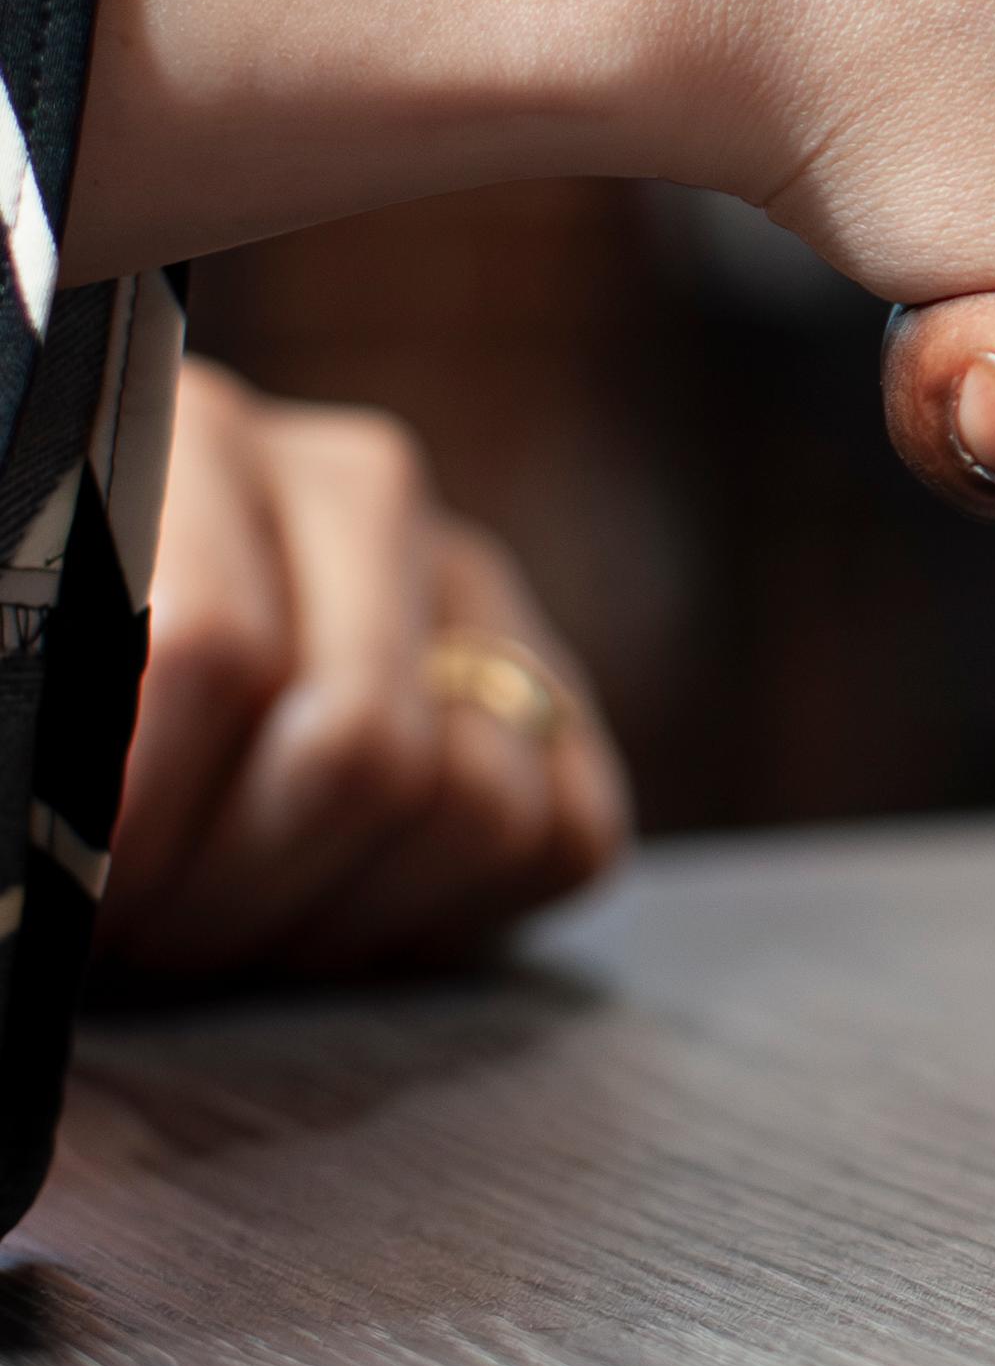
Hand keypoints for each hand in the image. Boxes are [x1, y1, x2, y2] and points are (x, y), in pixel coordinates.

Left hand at [97, 362, 628, 987]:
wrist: (122, 699)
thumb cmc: (48, 717)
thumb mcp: (24, 685)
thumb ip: (53, 711)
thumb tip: (77, 823)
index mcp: (194, 432)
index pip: (215, 652)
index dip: (142, 817)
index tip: (81, 892)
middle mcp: (355, 482)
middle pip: (359, 749)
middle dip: (239, 893)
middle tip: (152, 933)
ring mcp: (469, 583)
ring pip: (478, 805)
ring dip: (337, 919)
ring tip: (228, 920)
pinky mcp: (551, 688)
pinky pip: (570, 839)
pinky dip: (453, 917)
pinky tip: (335, 903)